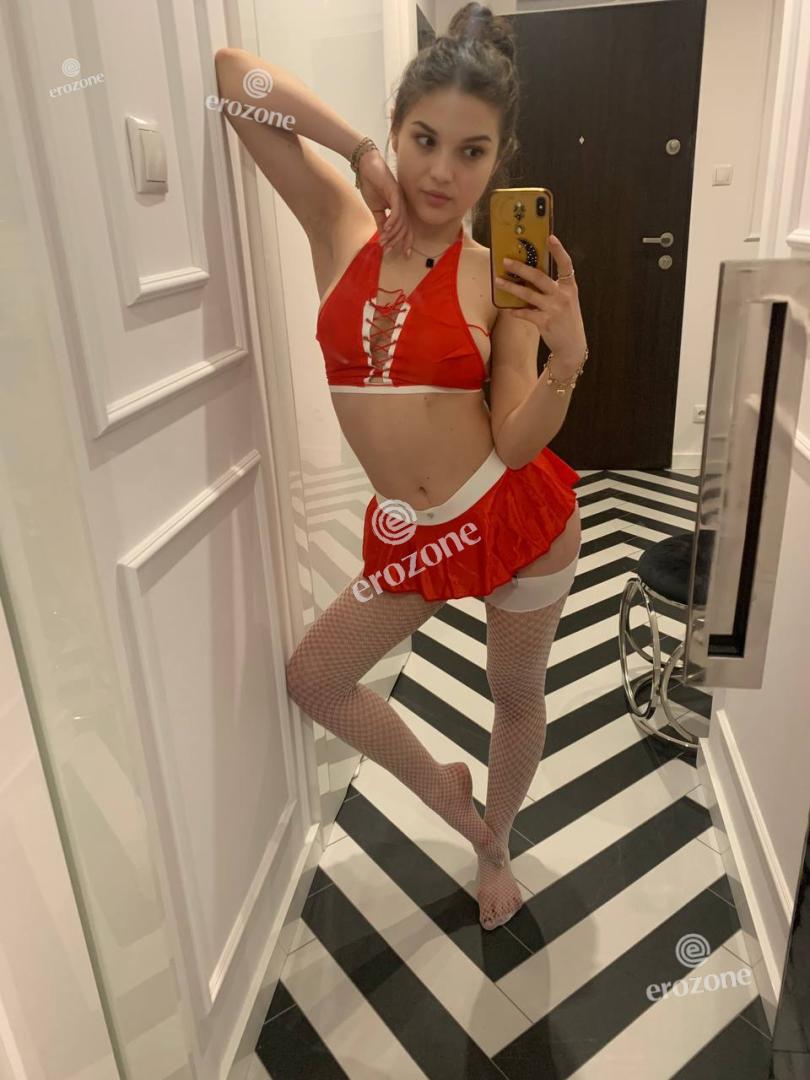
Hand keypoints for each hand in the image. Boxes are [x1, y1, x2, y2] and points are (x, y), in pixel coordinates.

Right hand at [356, 149, 412, 255]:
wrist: (366, 167)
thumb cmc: (371, 185)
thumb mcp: (375, 209)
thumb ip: (381, 221)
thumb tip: (383, 236)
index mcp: (399, 209)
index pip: (405, 228)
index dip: (405, 242)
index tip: (403, 254)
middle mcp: (402, 205)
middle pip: (405, 227)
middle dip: (398, 241)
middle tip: (389, 250)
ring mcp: (400, 199)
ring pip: (401, 221)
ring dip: (392, 233)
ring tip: (384, 241)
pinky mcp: (395, 192)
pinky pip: (396, 210)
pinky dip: (392, 221)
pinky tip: (386, 228)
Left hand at [495, 235, 586, 371]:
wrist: (572, 345)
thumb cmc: (566, 320)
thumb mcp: (566, 300)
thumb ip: (553, 288)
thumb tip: (529, 277)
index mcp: (569, 287)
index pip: (566, 264)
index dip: (559, 250)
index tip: (550, 237)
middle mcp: (563, 295)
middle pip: (539, 277)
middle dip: (520, 268)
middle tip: (506, 261)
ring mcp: (554, 309)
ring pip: (528, 294)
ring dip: (510, 287)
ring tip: (498, 281)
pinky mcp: (545, 322)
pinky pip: (525, 313)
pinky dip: (515, 311)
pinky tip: (507, 309)